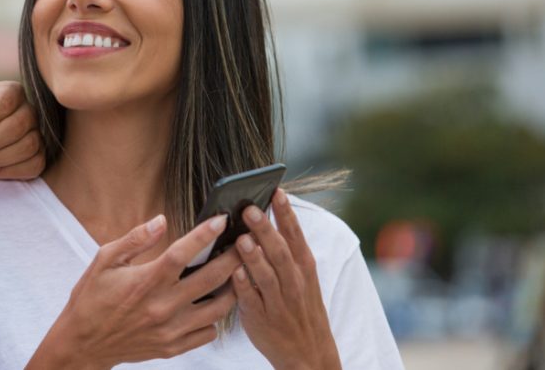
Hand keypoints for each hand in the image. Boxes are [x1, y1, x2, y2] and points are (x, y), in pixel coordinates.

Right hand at [27, 215, 238, 369]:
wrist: (83, 343)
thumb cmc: (92, 298)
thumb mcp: (104, 260)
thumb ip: (135, 239)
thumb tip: (161, 220)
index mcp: (145, 281)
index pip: (182, 253)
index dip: (205, 235)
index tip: (222, 220)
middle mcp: (162, 306)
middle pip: (211, 279)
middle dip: (234, 257)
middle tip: (247, 243)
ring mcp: (170, 330)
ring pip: (218, 309)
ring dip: (233, 288)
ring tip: (239, 272)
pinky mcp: (172, 347)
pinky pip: (207, 333)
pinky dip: (216, 318)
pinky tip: (215, 302)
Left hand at [231, 190, 340, 369]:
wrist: (310, 353)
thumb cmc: (300, 305)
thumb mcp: (302, 276)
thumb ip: (284, 250)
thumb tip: (261, 217)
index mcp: (304, 266)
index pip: (295, 234)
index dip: (285, 213)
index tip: (276, 191)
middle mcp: (294, 282)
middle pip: (279, 252)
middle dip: (265, 230)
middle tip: (249, 209)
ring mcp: (279, 302)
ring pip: (267, 276)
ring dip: (254, 258)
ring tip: (241, 239)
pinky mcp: (262, 319)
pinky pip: (252, 301)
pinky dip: (244, 287)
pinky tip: (234, 273)